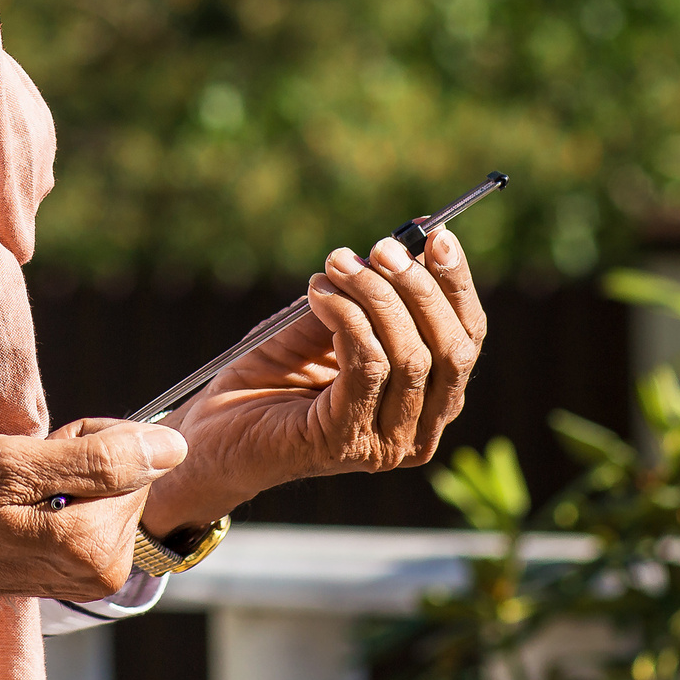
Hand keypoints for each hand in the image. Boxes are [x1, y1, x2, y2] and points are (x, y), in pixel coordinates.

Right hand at [0, 418, 185, 605]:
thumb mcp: (16, 462)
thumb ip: (100, 458)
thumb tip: (176, 447)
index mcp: (95, 548)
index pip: (136, 459)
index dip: (87, 439)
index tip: (38, 455)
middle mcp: (102, 573)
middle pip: (129, 479)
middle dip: (81, 460)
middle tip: (23, 472)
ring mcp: (90, 577)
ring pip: (112, 493)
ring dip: (68, 476)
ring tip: (16, 491)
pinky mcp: (76, 573)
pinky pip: (94, 513)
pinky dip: (61, 497)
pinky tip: (21, 508)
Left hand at [140, 226, 486, 535]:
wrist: (213, 430)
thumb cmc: (271, 375)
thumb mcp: (327, 322)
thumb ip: (368, 293)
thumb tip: (406, 241)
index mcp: (428, 402)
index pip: (467, 340)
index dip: (457, 285)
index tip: (438, 235)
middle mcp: (418, 432)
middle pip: (451, 350)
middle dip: (419, 288)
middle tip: (381, 247)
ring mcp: (385, 444)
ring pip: (410, 356)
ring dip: (374, 296)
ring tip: (335, 265)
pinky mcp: (346, 442)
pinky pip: (366, 366)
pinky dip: (346, 318)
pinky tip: (319, 294)